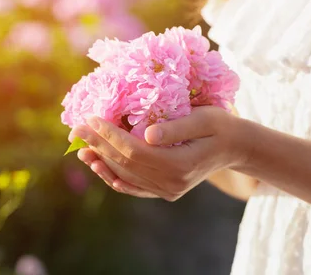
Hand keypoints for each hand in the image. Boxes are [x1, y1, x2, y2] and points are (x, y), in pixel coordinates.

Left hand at [69, 106, 251, 201]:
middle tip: (75, 129)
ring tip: (80, 149)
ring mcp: (169, 190)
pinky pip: (134, 187)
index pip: (136, 151)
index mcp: (181, 165)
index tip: (91, 118)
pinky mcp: (166, 191)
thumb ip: (177, 127)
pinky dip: (114, 177)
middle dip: (99, 145)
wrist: (234, 147)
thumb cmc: (220, 126)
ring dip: (102, 162)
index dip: (110, 135)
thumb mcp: (204, 119)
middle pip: (127, 164)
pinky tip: (99, 167)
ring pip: (127, 177)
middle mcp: (173, 183)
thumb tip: (147, 134)